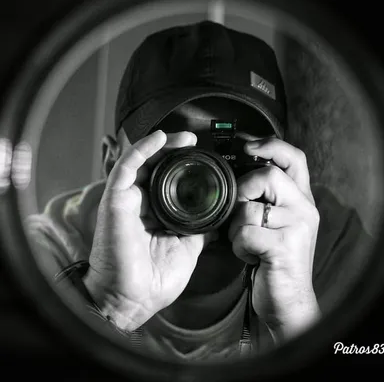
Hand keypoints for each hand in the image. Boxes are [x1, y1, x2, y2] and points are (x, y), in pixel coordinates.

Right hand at [84, 130, 212, 330]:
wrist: (132, 299)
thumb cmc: (154, 279)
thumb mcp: (187, 249)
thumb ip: (199, 230)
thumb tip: (216, 220)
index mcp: (155, 214)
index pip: (167, 181)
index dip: (183, 166)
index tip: (203, 159)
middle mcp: (140, 203)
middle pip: (156, 166)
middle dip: (175, 150)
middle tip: (194, 141)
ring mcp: (127, 200)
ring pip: (142, 161)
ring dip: (163, 144)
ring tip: (185, 137)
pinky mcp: (115, 199)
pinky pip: (127, 166)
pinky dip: (143, 149)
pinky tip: (160, 138)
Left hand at [228, 137, 320, 340]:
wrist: (288, 300)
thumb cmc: (273, 257)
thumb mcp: (275, 223)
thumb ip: (265, 199)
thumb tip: (237, 177)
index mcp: (301, 199)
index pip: (294, 158)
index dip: (271, 145)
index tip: (248, 146)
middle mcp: (304, 208)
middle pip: (266, 176)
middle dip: (242, 193)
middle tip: (240, 216)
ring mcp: (298, 226)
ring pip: (249, 208)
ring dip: (236, 228)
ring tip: (246, 242)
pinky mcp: (285, 246)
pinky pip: (246, 233)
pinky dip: (238, 245)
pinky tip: (249, 255)